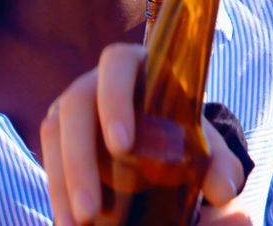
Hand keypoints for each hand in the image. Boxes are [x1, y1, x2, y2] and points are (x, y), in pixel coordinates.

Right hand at [40, 43, 246, 225]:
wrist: (166, 143)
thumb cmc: (188, 136)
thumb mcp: (210, 149)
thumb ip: (222, 167)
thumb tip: (224, 191)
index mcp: (140, 66)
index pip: (118, 63)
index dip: (115, 99)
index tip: (123, 146)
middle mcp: (99, 79)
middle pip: (77, 104)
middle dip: (81, 158)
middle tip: (93, 208)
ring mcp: (75, 103)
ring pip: (55, 131)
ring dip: (63, 181)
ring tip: (78, 223)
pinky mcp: (59, 131)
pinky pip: (48, 155)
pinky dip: (57, 190)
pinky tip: (66, 220)